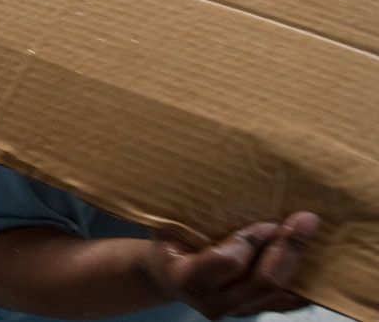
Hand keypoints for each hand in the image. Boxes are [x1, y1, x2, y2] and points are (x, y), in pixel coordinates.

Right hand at [144, 212, 319, 319]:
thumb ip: (192, 210)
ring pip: (279, 293)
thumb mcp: (169, 223)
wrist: (167, 276)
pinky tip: (310, 255)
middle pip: (262, 282)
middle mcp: (213, 302)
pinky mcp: (253, 311)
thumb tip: (224, 170)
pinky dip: (302, 279)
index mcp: (186, 278)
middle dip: (287, 249)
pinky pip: (287, 301)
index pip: (227, 262)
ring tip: (308, 231)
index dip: (251, 241)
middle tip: (304, 220)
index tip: (267, 221)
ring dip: (297, 260)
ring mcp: (236, 311)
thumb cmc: (170, 240)